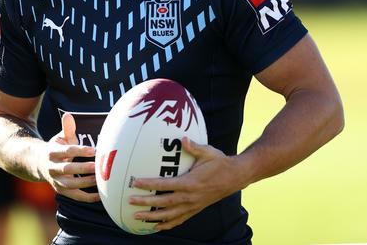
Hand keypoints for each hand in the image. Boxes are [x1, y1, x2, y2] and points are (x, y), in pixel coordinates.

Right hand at [39, 112, 100, 202]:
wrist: (39, 165)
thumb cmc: (56, 149)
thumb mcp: (60, 137)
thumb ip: (67, 128)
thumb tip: (68, 115)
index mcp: (52, 152)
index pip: (67, 151)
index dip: (80, 151)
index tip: (93, 150)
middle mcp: (52, 168)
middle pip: (67, 169)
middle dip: (82, 169)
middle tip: (97, 166)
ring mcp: (56, 181)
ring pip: (71, 185)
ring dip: (86, 183)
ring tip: (100, 179)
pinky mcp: (62, 191)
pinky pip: (76, 196)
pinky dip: (88, 197)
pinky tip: (101, 195)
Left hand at [129, 138, 246, 230]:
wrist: (236, 177)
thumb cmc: (220, 162)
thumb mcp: (208, 152)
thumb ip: (194, 147)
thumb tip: (182, 138)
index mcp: (190, 183)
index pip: (165, 185)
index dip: (149, 184)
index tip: (135, 182)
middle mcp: (190, 197)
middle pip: (163, 203)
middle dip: (146, 203)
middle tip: (130, 202)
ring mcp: (193, 205)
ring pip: (169, 215)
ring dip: (152, 217)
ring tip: (137, 217)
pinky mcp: (196, 209)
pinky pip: (179, 219)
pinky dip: (167, 224)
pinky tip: (156, 226)